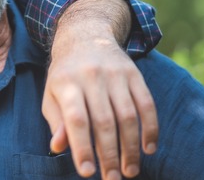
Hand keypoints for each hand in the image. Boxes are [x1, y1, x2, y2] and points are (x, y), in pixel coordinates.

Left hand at [44, 0, 157, 178]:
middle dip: (110, 155)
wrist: (85, 37)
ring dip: (131, 148)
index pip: (76, 119)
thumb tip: (58, 147)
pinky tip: (148, 149)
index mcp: (66, 83)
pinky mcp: (134, 74)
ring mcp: (115, 74)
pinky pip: (147, 104)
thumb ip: (56, 121)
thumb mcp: (52, 94)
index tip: (87, 173)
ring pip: (128, 116)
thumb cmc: (65, 75)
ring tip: (130, 170)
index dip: (81, 147)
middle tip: (113, 179)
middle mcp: (91, 76)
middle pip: (104, 122)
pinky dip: (151, 129)